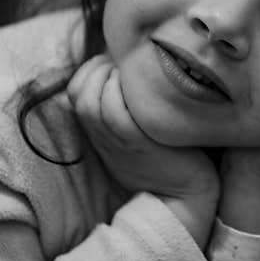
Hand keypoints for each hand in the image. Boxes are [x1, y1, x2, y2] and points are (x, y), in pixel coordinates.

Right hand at [67, 54, 219, 245]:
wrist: (184, 195)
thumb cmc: (170, 156)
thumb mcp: (141, 130)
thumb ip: (130, 106)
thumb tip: (133, 70)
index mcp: (100, 131)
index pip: (75, 89)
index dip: (91, 69)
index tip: (117, 64)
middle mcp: (102, 135)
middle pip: (79, 91)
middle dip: (98, 67)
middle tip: (125, 65)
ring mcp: (116, 139)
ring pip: (91, 99)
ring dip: (109, 77)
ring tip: (132, 75)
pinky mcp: (135, 142)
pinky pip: (113, 112)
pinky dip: (120, 92)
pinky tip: (140, 89)